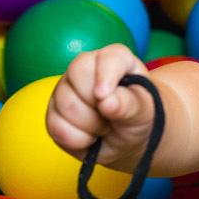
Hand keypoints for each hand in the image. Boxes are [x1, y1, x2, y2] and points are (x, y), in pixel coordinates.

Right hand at [46, 43, 155, 167]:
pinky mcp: (53, 114)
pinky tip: (91, 137)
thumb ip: (129, 104)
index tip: (104, 95)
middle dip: (96, 104)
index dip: (105, 74)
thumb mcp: (144, 111)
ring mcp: (65, 90)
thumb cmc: (139, 117)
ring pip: (65, 104)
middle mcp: (85, 69)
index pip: (107, 57)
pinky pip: (57, 128)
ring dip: (90, 126)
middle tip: (112, 116)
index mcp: (115, 59)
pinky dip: (78, 140)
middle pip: (76, 74)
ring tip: (105, 127)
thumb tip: (107, 101)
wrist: (128, 141)